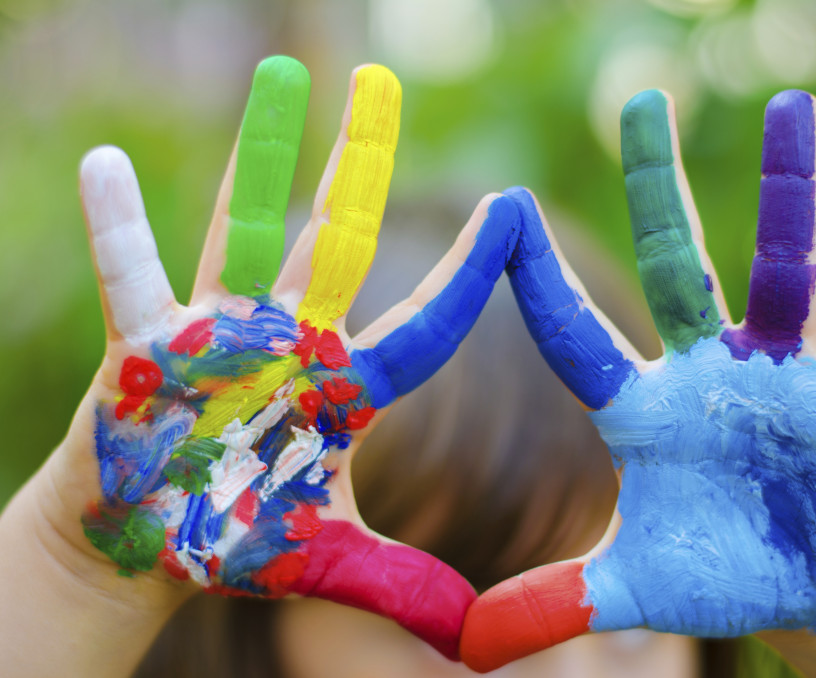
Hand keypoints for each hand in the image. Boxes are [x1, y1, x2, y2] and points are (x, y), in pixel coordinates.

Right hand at [42, 56, 517, 660]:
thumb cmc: (236, 537)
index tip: (513, 207)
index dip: (468, 271)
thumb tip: (473, 640)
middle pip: (336, 237)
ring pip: (243, 228)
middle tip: (387, 79)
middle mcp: (291, 339)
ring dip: (259, 155)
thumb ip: (397, 587)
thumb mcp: (325, 559)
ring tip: (280, 76)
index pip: (425, 320)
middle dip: (360, 162)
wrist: (152, 542)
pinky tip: (108, 163)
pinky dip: (119, 225)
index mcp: (345, 384)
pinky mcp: (147, 344)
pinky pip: (132, 276)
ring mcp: (220, 331)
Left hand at [460, 89, 815, 670]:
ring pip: (784, 272)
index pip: (578, 334)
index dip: (538, 282)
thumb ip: (555, 603)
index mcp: (642, 408)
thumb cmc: (715, 572)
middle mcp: (706, 370)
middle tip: (638, 100)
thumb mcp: (632, 590)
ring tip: (792, 107)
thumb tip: (467, 647)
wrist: (800, 587)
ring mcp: (781, 376)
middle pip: (675, 264)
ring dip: (788, 194)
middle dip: (654, 187)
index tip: (502, 210)